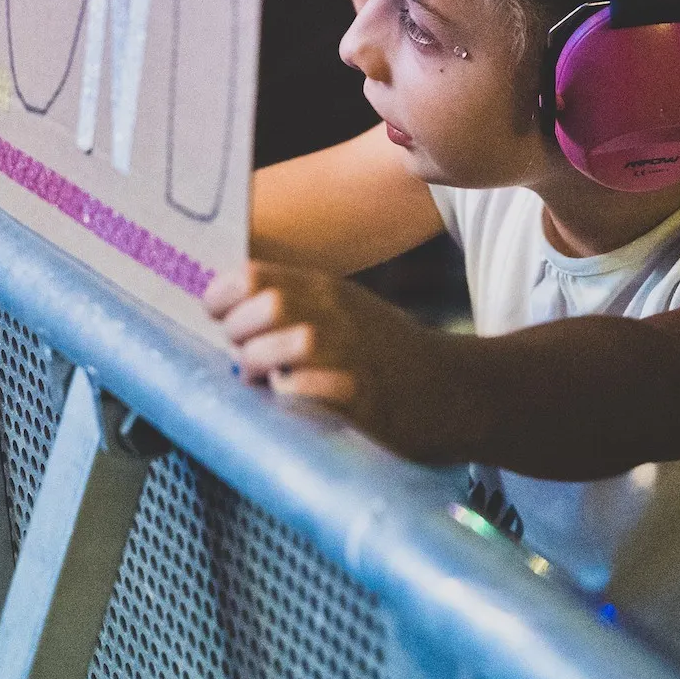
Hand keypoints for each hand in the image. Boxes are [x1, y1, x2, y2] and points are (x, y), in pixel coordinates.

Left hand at [203, 261, 468, 459]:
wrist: (458, 392)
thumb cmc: (390, 358)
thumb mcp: (345, 312)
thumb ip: (294, 307)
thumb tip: (230, 317)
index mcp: (326, 290)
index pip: (252, 275)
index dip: (223, 299)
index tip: (221, 322)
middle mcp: (336, 315)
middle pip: (262, 307)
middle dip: (239, 336)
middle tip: (247, 360)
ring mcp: (351, 355)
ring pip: (280, 347)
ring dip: (262, 368)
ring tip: (270, 384)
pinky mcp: (364, 398)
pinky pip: (307, 390)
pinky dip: (291, 397)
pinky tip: (297, 403)